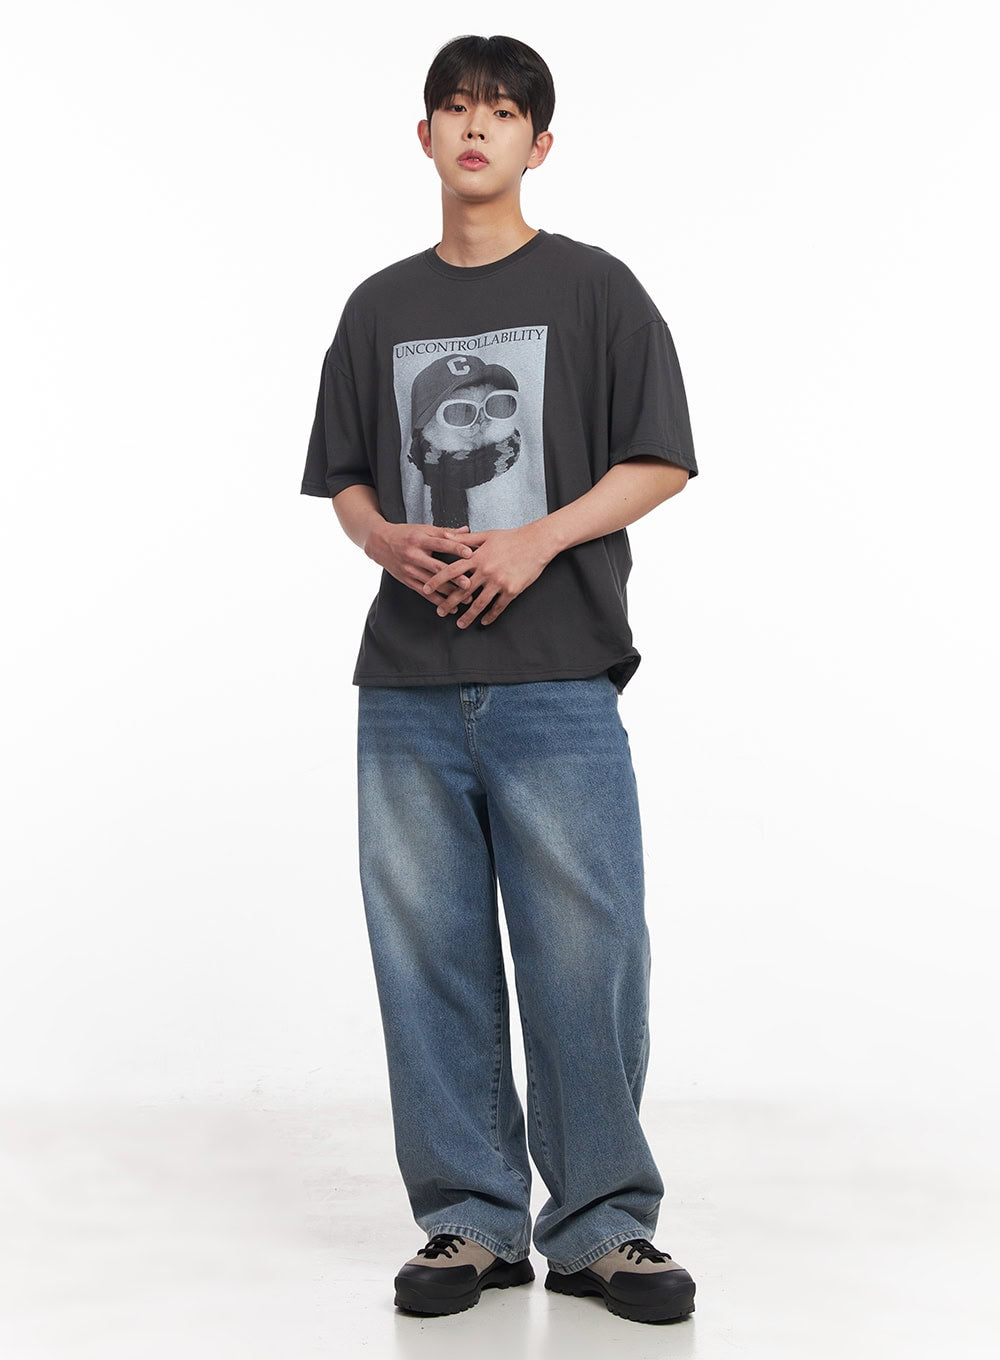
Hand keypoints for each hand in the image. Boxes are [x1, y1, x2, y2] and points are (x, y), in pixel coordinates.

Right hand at [365, 521, 473, 606]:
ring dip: (449, 592)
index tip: (469, 553)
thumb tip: (466, 531)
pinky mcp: (407, 580)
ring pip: (432, 583)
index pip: (440, 543)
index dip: (455, 548)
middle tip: (468, 583)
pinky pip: (423, 592)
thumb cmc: (404, 534)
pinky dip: (437, 600)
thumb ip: (445, 532)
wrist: (379, 543)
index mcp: (419, 540)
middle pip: (436, 567)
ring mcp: (410, 570)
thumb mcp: (423, 529)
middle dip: (453, 576)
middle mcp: (414, 555)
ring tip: (465, 598)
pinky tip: (448, 606)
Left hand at [421, 522, 554, 626]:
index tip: (425, 589)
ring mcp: (498, 582)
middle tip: (440, 612)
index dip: (437, 580)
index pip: (451, 570)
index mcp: (477, 557)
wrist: (537, 542)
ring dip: (468, 616)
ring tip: (460, 624)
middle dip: (449, 602)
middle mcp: (485, 571)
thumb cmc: (511, 537)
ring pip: (479, 603)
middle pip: (462, 591)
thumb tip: (446, 536)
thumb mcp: (486, 535)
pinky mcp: (511, 590)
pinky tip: (484, 621)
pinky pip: (498, 607)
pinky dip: (490, 616)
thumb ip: (465, 539)